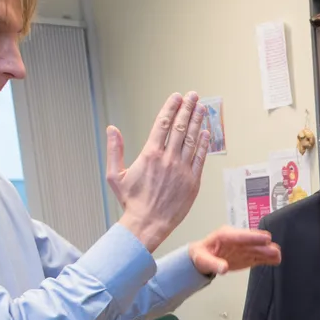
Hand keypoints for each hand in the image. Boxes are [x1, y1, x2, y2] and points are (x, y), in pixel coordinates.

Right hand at [106, 91, 209, 251]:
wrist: (148, 223)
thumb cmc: (131, 202)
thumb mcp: (115, 175)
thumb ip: (114, 150)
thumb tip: (112, 129)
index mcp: (150, 154)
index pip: (163, 123)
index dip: (171, 107)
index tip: (177, 97)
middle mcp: (168, 159)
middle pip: (181, 126)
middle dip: (188, 108)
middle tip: (193, 96)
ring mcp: (182, 169)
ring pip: (193, 139)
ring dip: (198, 121)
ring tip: (202, 108)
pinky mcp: (193, 182)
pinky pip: (201, 158)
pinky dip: (204, 143)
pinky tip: (207, 132)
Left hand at [190, 226, 281, 277]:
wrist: (203, 257)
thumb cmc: (201, 255)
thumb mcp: (202, 260)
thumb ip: (213, 264)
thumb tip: (224, 268)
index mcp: (225, 235)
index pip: (241, 235)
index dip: (253, 237)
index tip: (265, 238)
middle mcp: (237, 239)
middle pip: (252, 241)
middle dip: (263, 245)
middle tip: (274, 249)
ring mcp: (244, 247)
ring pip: (258, 248)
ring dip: (268, 251)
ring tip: (278, 256)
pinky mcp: (248, 255)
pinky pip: (258, 256)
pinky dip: (267, 258)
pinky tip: (276, 260)